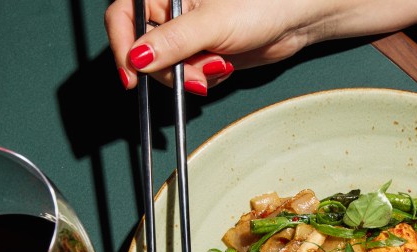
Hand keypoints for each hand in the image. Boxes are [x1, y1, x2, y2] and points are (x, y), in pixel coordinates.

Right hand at [105, 0, 318, 93]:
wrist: (293, 21)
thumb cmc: (260, 5)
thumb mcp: (211, 24)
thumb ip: (171, 42)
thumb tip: (137, 58)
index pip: (123, 17)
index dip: (123, 47)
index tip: (132, 75)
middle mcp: (170, 13)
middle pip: (143, 51)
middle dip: (170, 69)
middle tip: (195, 75)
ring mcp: (184, 36)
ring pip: (166, 69)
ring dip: (190, 77)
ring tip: (219, 64)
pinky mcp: (200, 54)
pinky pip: (187, 77)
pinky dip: (204, 79)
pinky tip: (223, 66)